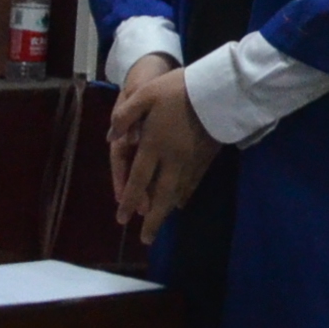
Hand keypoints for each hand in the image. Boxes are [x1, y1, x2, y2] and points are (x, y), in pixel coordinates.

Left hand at [109, 58, 218, 243]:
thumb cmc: (178, 89)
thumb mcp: (145, 94)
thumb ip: (125, 116)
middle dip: (153, 220)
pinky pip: (194, 181)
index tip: (122, 219)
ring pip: (178, 192)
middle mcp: (172, 159)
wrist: (218, 88)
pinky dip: (186, 194)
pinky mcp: (207, 156)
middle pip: (160, 195)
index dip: (129, 201)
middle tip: (146, 239)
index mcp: (153, 145)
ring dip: (167, 210)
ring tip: (161, 223)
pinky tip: (182, 201)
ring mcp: (192, 159)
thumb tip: (110, 137)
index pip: (137, 180)